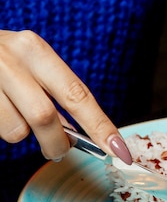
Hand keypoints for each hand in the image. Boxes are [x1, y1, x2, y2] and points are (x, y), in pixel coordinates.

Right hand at [0, 30, 131, 162]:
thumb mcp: (26, 64)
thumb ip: (52, 92)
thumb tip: (80, 133)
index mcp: (35, 49)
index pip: (78, 95)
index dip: (101, 127)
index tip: (120, 152)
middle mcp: (10, 57)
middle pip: (45, 117)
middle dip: (57, 143)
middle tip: (58, 150)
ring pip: (16, 130)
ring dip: (20, 135)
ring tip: (12, 116)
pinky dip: (1, 129)